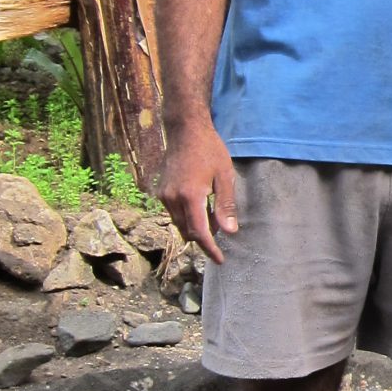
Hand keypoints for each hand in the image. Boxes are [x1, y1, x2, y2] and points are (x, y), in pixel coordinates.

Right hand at [159, 121, 238, 263]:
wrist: (185, 130)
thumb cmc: (210, 150)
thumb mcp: (224, 176)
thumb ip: (226, 205)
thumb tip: (229, 232)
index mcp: (191, 196)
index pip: (199, 232)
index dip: (210, 249)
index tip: (219, 260)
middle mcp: (173, 199)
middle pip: (188, 232)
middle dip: (204, 237)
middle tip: (222, 228)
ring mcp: (164, 195)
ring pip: (179, 224)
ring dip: (196, 226)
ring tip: (213, 214)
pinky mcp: (161, 191)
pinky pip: (174, 213)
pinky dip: (187, 216)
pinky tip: (201, 205)